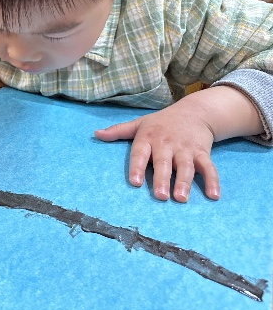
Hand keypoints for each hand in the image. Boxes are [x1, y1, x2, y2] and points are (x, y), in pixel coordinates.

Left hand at [94, 101, 219, 202]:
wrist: (194, 111)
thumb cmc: (161, 122)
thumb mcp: (139, 124)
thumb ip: (118, 131)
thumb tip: (96, 134)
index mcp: (148, 138)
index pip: (140, 153)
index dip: (137, 167)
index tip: (135, 183)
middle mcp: (167, 143)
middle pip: (164, 163)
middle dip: (162, 179)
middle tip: (159, 196)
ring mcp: (186, 148)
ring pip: (186, 167)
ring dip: (184, 182)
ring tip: (180, 198)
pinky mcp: (202, 152)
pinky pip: (209, 167)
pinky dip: (212, 181)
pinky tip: (214, 195)